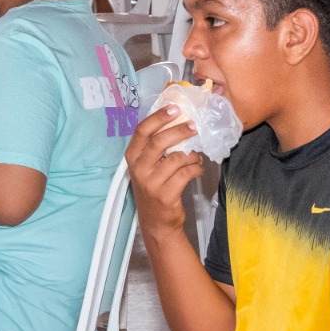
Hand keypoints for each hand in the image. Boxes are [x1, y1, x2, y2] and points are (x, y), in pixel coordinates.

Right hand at [125, 105, 203, 239]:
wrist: (156, 222)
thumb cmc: (154, 188)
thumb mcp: (147, 167)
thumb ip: (155, 147)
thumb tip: (177, 121)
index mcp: (132, 157)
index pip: (142, 131)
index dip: (158, 117)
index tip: (175, 107)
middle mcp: (139, 169)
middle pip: (159, 141)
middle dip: (180, 130)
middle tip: (194, 126)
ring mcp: (151, 183)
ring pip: (177, 158)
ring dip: (192, 155)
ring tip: (197, 156)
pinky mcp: (166, 195)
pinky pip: (186, 173)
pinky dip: (196, 168)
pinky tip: (197, 169)